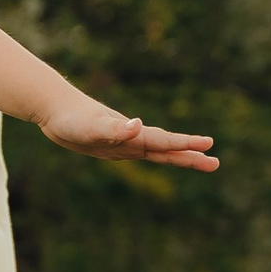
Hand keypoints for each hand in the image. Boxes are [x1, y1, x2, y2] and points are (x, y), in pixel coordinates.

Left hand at [38, 92, 219, 170]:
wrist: (54, 107)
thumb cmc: (71, 117)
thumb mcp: (90, 127)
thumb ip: (114, 128)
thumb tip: (138, 125)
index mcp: (132, 134)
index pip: (164, 142)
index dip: (186, 145)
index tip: (209, 146)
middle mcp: (132, 137)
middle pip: (167, 149)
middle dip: (191, 156)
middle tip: (216, 164)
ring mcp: (124, 142)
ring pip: (157, 152)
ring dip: (178, 157)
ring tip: (199, 162)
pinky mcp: (112, 146)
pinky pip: (140, 152)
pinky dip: (154, 154)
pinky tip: (160, 156)